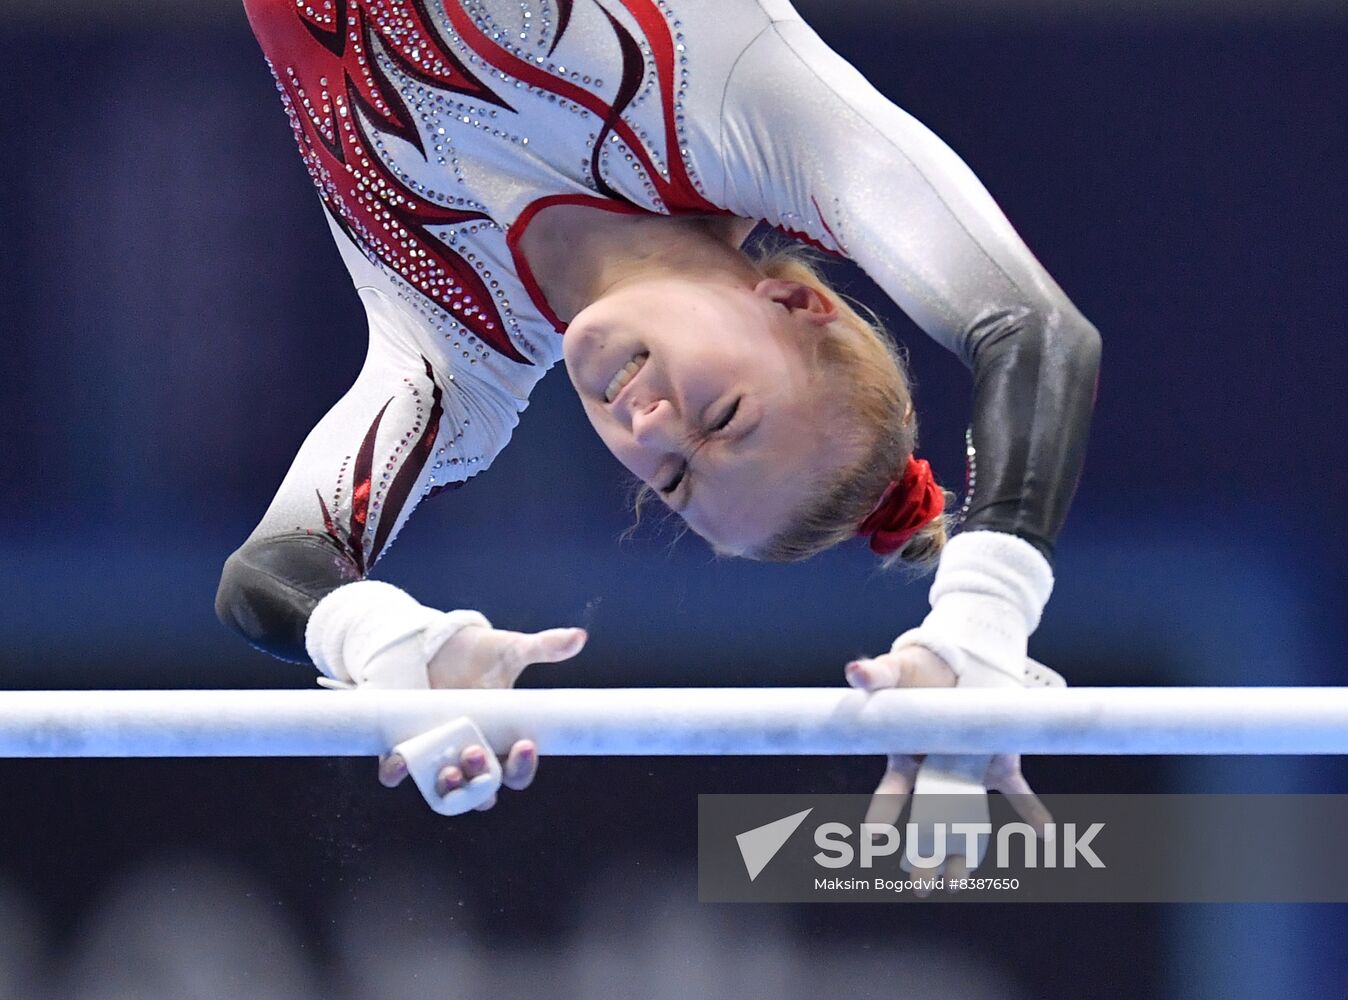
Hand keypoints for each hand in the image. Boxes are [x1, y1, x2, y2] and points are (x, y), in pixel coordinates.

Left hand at [379, 623, 586, 810]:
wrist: (434, 643)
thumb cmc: (478, 654)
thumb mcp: (511, 650)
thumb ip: (544, 647)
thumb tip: (579, 637)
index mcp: (500, 741)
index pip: (515, 770)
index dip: (521, 766)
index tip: (524, 744)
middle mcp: (470, 754)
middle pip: (481, 790)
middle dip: (482, 782)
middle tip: (476, 753)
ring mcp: (437, 754)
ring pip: (444, 791)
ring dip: (447, 789)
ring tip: (449, 770)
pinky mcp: (405, 746)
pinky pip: (398, 772)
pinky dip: (396, 772)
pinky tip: (399, 762)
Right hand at [845, 645, 1051, 894]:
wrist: (956, 663)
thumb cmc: (916, 672)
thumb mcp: (895, 670)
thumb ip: (875, 674)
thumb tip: (853, 670)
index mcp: (906, 757)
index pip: (893, 791)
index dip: (883, 812)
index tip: (875, 837)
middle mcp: (936, 772)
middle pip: (929, 819)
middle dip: (924, 855)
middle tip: (920, 887)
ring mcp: (968, 771)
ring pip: (968, 817)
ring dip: (967, 848)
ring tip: (961, 882)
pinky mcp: (997, 763)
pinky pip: (1016, 792)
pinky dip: (1031, 812)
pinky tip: (1046, 834)